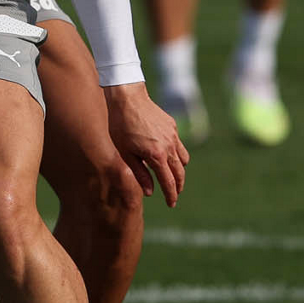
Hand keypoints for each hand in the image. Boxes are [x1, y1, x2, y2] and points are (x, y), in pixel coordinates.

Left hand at [103, 82, 188, 207]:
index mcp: (157, 156)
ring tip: (172, 177)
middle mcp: (169, 147)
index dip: (170, 196)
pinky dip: (177, 154)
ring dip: (180, 171)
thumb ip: (139, 173)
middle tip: (174, 195)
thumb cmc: (120, 125)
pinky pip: (179, 145)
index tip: (171, 204)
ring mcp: (173, 135)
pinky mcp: (172, 126)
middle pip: (179, 173)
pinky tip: (168, 156)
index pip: (168, 182)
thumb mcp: (125, 152)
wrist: (127, 97)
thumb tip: (150, 192)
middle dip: (177, 186)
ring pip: (183, 160)